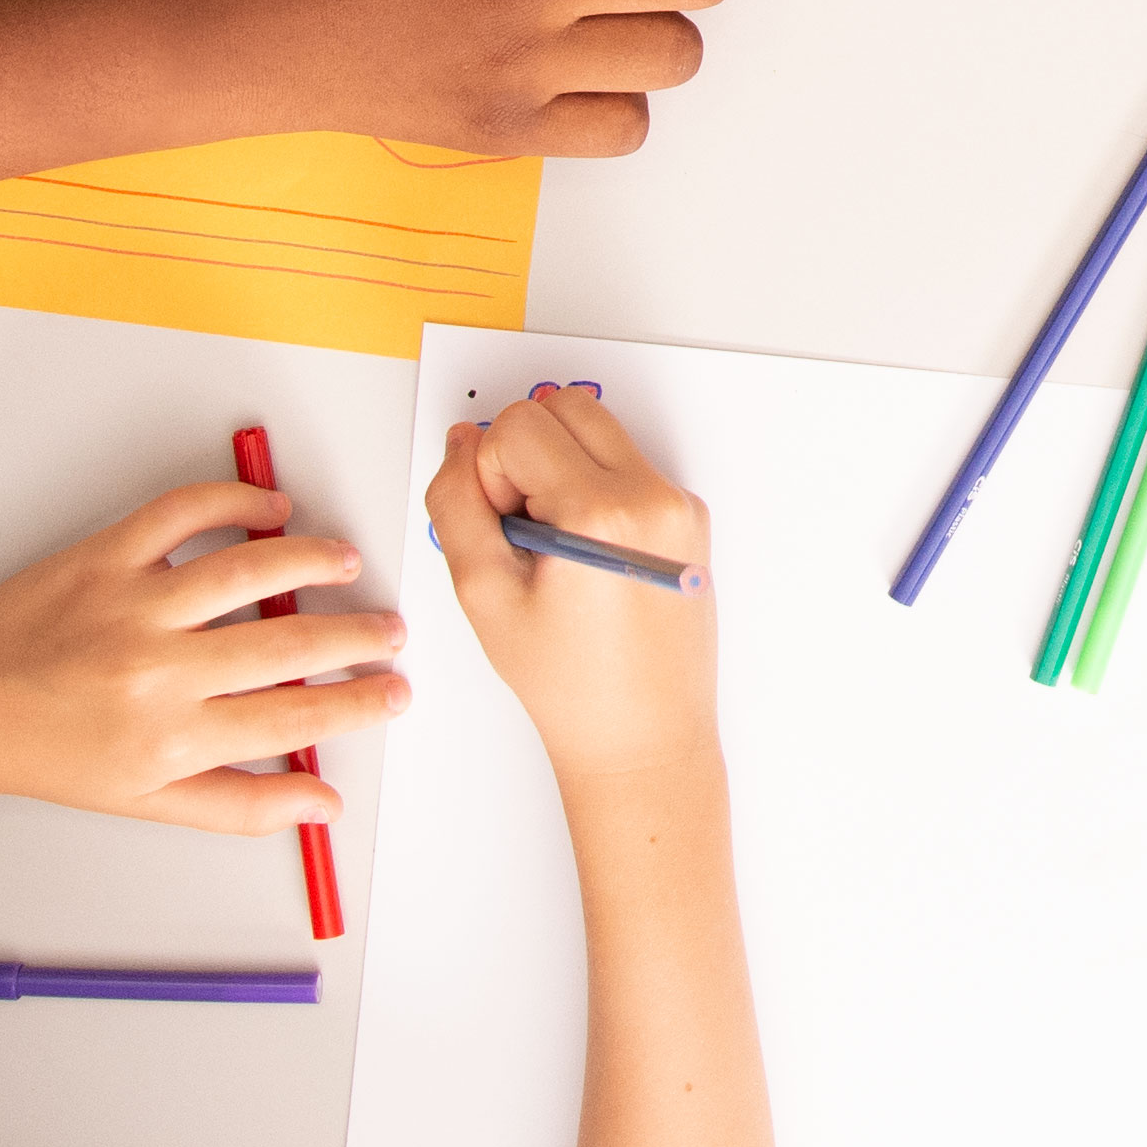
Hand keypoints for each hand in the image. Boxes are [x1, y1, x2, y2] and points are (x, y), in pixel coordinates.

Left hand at [0, 483, 409, 831]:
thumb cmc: (49, 752)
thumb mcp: (149, 801)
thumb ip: (242, 803)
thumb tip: (321, 802)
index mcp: (171, 737)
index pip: (296, 716)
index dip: (360, 702)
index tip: (394, 690)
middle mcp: (158, 669)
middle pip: (290, 642)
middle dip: (359, 635)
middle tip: (390, 630)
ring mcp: (132, 603)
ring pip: (251, 566)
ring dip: (314, 558)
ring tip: (347, 562)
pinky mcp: (105, 554)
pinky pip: (184, 511)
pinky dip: (236, 500)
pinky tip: (271, 509)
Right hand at [433, 381, 722, 782]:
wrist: (644, 739)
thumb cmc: (570, 686)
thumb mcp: (484, 595)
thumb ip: (456, 506)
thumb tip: (462, 444)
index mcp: (604, 513)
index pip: (519, 424)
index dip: (489, 473)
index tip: (501, 530)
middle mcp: (653, 496)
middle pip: (564, 407)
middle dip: (526, 454)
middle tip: (522, 528)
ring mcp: (679, 505)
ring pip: (597, 430)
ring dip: (561, 467)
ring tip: (553, 544)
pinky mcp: (689, 519)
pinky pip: (627, 466)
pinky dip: (594, 489)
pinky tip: (585, 555)